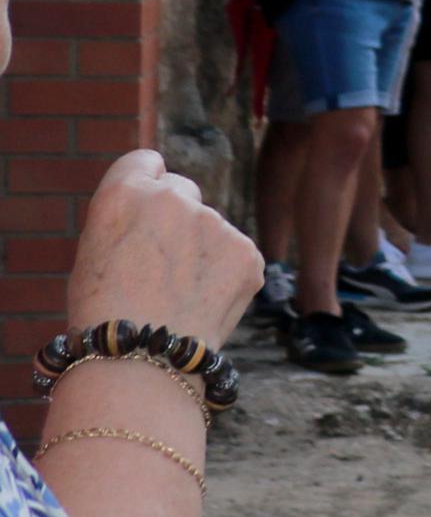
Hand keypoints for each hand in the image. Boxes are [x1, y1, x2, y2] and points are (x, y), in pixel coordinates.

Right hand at [63, 151, 263, 352]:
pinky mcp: (247, 250)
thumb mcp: (97, 250)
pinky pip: (237, 254)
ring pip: (211, 228)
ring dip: (202, 250)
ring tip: (179, 294)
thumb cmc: (103, 310)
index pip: (144, 161)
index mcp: (125, 192)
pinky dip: (227, 275)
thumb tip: (159, 206)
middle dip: (177, 216)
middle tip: (164, 261)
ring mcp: (214, 222)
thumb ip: (131, 219)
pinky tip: (204, 302)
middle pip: (183, 190)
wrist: (140, 355)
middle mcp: (172, 197)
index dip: (148, 181)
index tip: (151, 197)